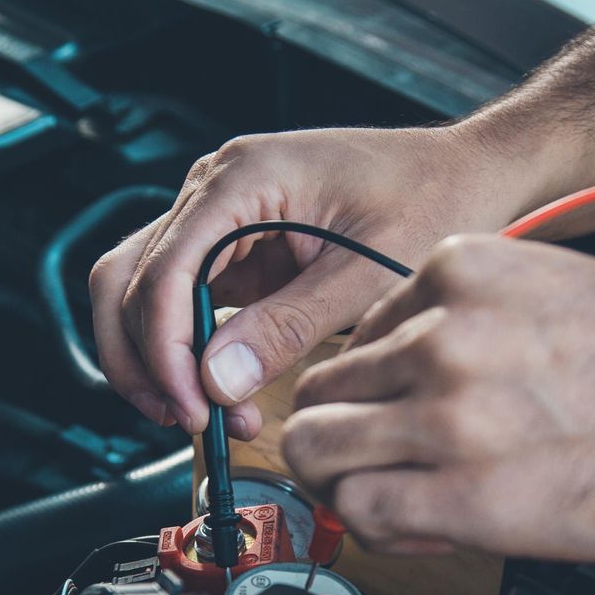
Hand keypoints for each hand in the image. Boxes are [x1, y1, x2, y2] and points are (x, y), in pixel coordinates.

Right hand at [88, 124, 529, 437]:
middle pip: (126, 281)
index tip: (194, 409)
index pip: (162, 272)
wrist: (468, 173)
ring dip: (159, 361)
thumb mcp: (367, 275)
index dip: (164, 352)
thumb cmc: (433, 199)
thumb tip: (217, 380)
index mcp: (242, 177)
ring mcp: (219, 217)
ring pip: (141, 294)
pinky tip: (225, 393)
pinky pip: (181, 303)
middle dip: (145, 361)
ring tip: (206, 416)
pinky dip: (189, 353)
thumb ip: (288, 326)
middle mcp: (215, 189)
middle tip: (188, 421)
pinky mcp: (234, 248)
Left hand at [283, 235, 594, 561]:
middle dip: (348, 439)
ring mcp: (447, 412)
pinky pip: (361, 513)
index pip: (355, 336)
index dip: (376, 393)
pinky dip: (383, 531)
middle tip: (394, 473)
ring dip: (351, 487)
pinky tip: (436, 533)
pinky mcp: (464, 494)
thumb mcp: (564, 297)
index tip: (407, 423)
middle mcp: (443, 331)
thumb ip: (478, 327)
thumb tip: (418, 383)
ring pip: (318, 450)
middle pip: (319, 392)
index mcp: (466, 270)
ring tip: (413, 506)